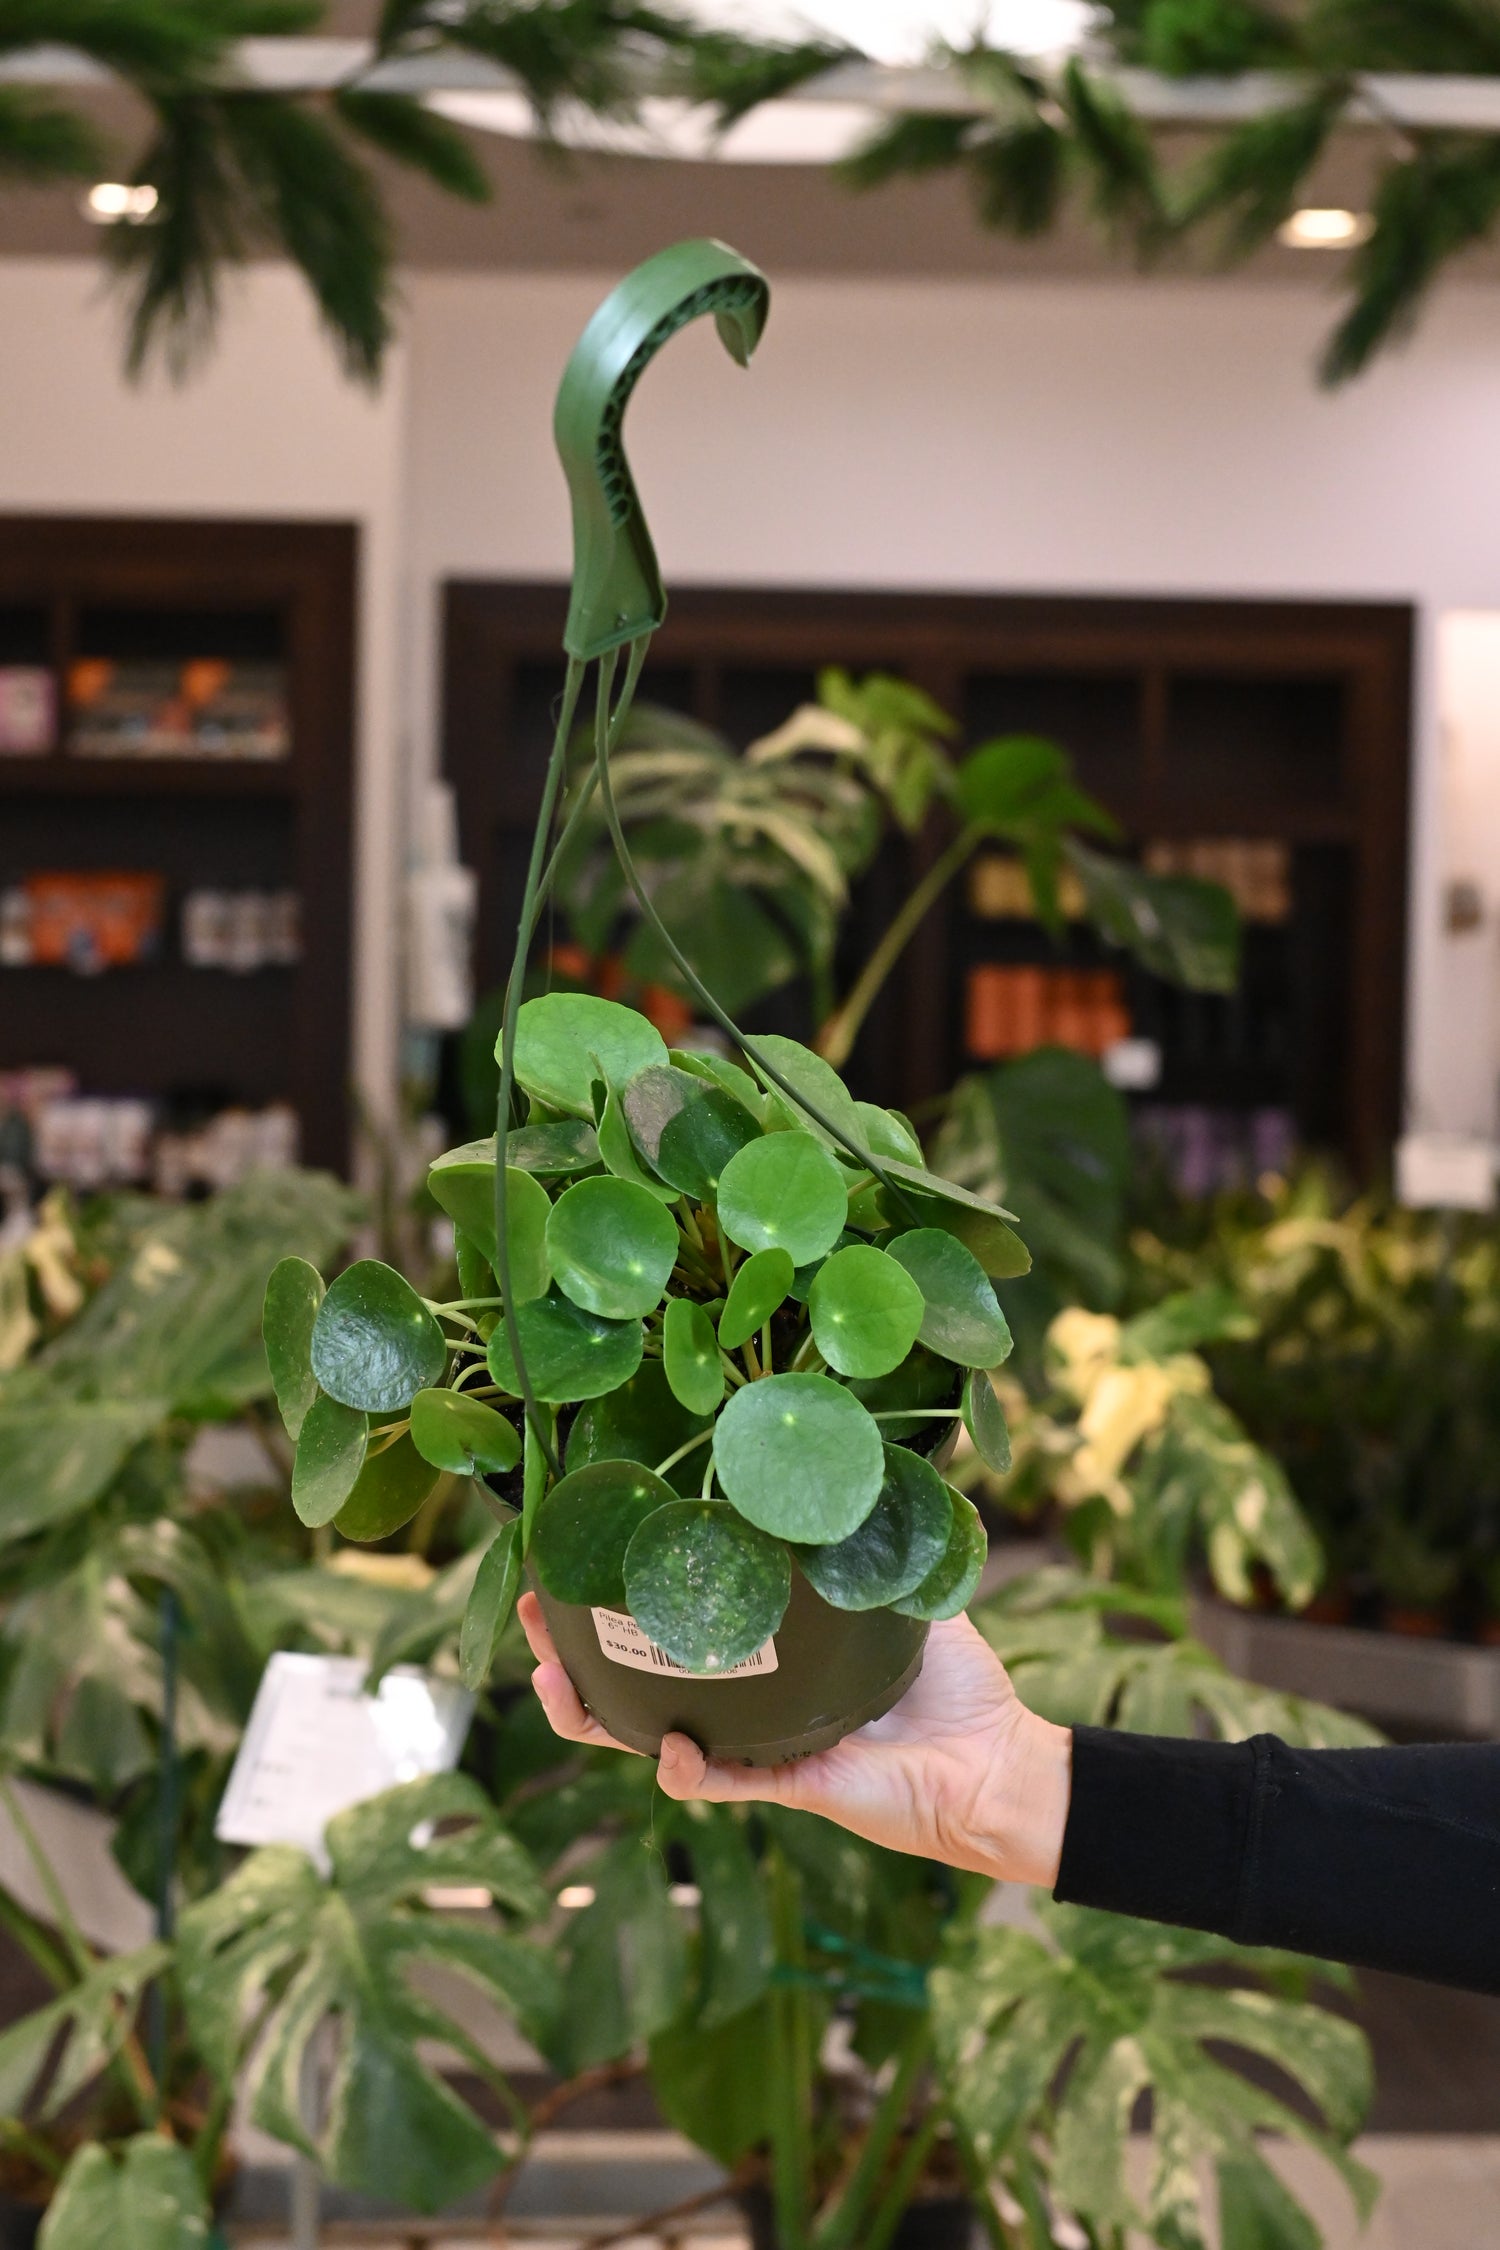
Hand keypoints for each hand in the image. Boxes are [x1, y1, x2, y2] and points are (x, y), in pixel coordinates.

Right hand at [518, 1592, 1071, 1886]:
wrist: (997, 1764)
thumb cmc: (958, 1687)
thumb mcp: (905, 1594)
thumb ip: (872, 1544)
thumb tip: (862, 1462)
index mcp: (765, 1657)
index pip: (675, 1628)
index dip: (617, 1600)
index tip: (572, 1554)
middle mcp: (746, 1703)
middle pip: (632, 1685)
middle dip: (571, 1656)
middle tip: (533, 1614)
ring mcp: (756, 1748)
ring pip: (649, 1739)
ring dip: (594, 1718)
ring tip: (555, 1684)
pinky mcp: (784, 1785)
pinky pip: (719, 1782)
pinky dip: (686, 1771)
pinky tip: (668, 1749)